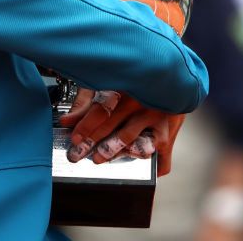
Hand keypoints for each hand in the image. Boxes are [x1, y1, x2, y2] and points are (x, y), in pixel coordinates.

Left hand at [59, 88, 184, 174]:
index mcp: (127, 88)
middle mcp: (143, 103)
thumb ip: (87, 101)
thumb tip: (66, 120)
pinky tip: (137, 165)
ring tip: (99, 158)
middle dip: (92, 142)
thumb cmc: (139, 81)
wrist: (175, 77)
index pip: (102, 109)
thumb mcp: (110, 83)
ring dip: (115, 150)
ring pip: (134, 140)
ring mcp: (157, 120)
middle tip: (78, 154)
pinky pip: (161, 157)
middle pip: (113, 126)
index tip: (74, 137)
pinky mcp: (168, 135)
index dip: (85, 125)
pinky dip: (150, 166)